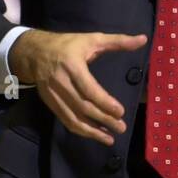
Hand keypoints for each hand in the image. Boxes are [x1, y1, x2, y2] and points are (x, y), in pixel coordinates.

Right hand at [9, 30, 147, 144]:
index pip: (89, 89)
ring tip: (110, 138)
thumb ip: (118, 41)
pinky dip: (80, 130)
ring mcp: (53, 95)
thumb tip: (143, 40)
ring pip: (73, 118)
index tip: (120, 112)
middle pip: (83, 106)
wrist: (33, 53)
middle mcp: (61, 82)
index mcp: (72, 65)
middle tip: (121, 128)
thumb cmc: (67, 45)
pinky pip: (65, 120)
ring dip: (92, 131)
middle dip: (103, 120)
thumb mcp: (92, 39)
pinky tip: (94, 134)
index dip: (104, 102)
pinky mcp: (50, 103)